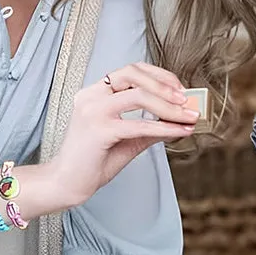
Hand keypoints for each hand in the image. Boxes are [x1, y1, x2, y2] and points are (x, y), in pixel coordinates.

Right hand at [49, 62, 200, 205]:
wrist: (68, 184)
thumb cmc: (93, 162)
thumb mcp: (128, 139)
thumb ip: (150, 126)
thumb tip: (178, 120)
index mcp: (95, 93)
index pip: (130, 70)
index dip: (158, 75)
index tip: (179, 88)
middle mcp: (91, 96)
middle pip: (134, 75)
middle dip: (165, 85)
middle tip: (186, 100)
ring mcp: (93, 112)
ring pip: (138, 96)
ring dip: (169, 105)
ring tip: (188, 115)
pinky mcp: (99, 131)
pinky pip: (139, 125)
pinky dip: (163, 127)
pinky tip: (179, 131)